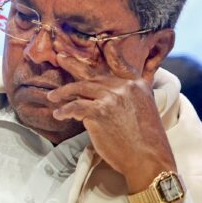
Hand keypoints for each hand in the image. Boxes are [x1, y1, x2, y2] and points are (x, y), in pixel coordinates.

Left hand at [45, 44, 175, 193]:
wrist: (149, 159)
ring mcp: (110, 98)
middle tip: (60, 57)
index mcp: (137, 85)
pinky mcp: (98, 112)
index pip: (120, 64)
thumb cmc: (146, 141)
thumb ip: (132, 95)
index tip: (101, 42)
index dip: (109, 53)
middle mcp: (124, 87)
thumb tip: (114, 92)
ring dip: (63, 92)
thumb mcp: (146, 109)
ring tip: (52, 97)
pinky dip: (64, 111)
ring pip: (79, 88)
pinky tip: (58, 114)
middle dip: (73, 65)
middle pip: (92, 74)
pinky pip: (74, 107)